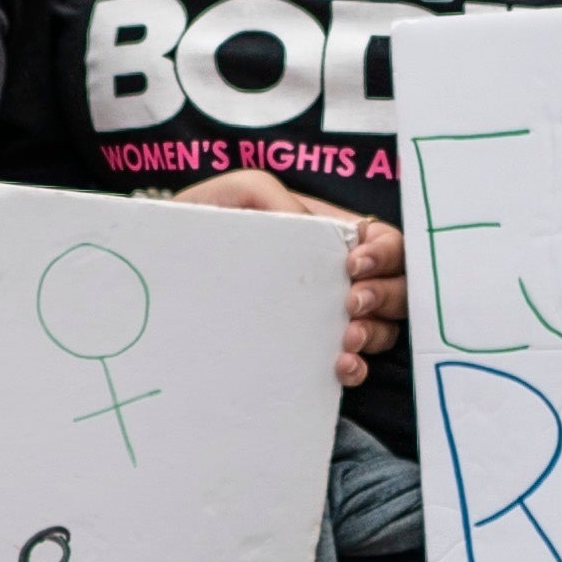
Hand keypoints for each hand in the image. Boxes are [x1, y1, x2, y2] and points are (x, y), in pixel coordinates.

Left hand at [175, 168, 401, 387]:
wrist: (164, 271)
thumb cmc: (202, 226)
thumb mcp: (233, 194)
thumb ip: (270, 194)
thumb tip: (308, 228)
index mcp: (329, 235)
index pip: (384, 240)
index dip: (384, 252)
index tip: (354, 265)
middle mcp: (338, 276)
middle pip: (398, 284)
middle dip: (385, 293)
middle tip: (350, 302)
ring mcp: (327, 316)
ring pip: (385, 325)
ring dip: (375, 331)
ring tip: (345, 337)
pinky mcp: (312, 352)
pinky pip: (357, 363)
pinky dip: (359, 366)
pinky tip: (340, 366)